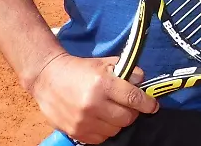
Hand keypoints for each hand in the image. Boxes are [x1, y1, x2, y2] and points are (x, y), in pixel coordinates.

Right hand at [27, 53, 158, 143]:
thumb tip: (143, 82)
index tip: (153, 106)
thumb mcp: (104, 63)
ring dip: (117, 122)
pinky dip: (105, 131)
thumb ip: (127, 71)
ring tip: (111, 111)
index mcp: (102, 83)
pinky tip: (100, 119)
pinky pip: (101, 138)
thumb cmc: (79, 69)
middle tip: (127, 106)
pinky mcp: (76, 132)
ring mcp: (84, 120)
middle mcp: (93, 104)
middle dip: (131, 112)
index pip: (133, 98)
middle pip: (127, 118)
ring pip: (115, 130)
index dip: (147, 104)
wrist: (47, 78)